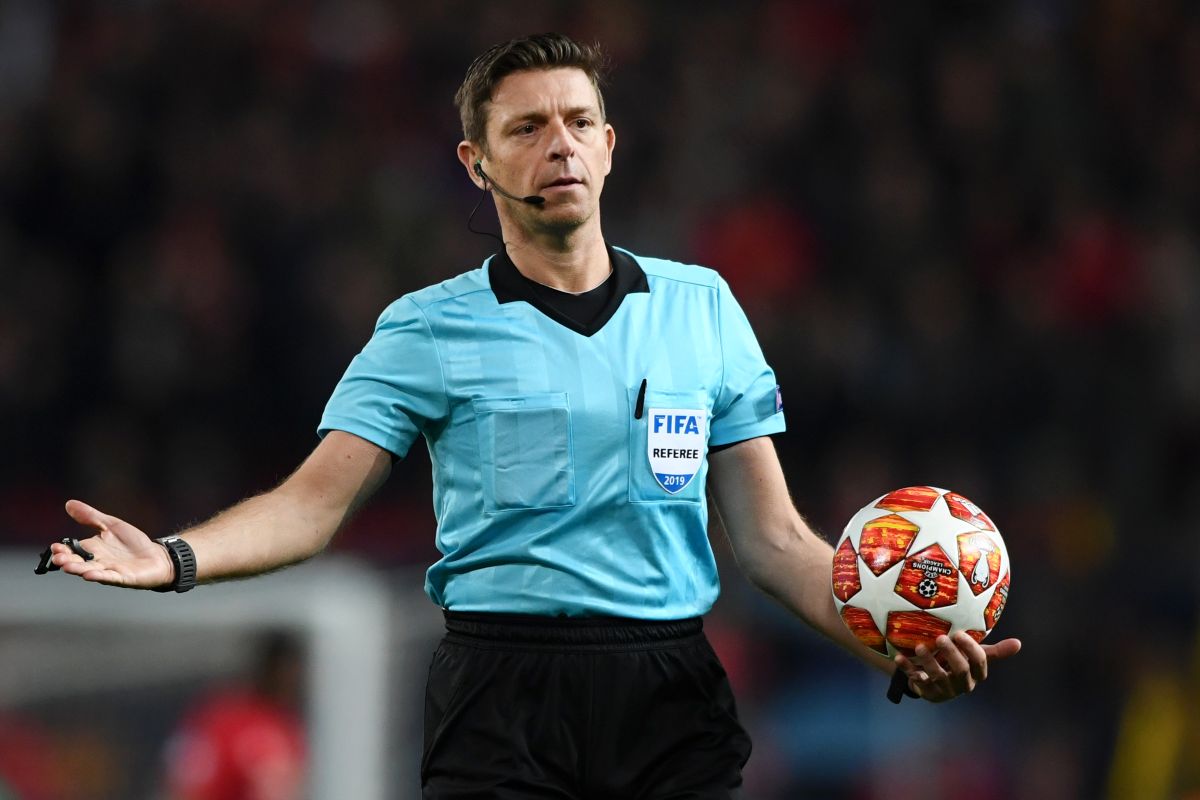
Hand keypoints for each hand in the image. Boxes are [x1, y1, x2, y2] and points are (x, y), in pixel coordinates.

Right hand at [46, 500, 174, 588]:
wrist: (156, 556)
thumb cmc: (133, 542)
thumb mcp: (111, 525)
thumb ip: (91, 516)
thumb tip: (69, 504)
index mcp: (93, 549)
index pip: (73, 550)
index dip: (63, 549)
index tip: (55, 546)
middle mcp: (98, 561)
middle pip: (78, 562)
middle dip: (67, 560)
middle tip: (58, 558)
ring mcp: (109, 570)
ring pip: (90, 570)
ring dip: (79, 569)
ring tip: (68, 566)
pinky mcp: (122, 577)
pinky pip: (109, 577)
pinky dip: (99, 576)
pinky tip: (90, 574)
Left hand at [894, 631, 1021, 702]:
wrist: (936, 683)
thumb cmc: (959, 664)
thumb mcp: (975, 657)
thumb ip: (994, 651)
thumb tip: (1019, 643)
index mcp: (975, 675)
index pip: (979, 664)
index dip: (971, 650)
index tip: (960, 633)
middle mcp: (961, 684)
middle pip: (960, 671)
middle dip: (951, 654)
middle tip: (941, 637)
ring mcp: (943, 689)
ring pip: (938, 677)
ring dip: (928, 662)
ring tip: (920, 647)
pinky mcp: (925, 691)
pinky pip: (915, 681)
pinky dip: (907, 669)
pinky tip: (898, 658)